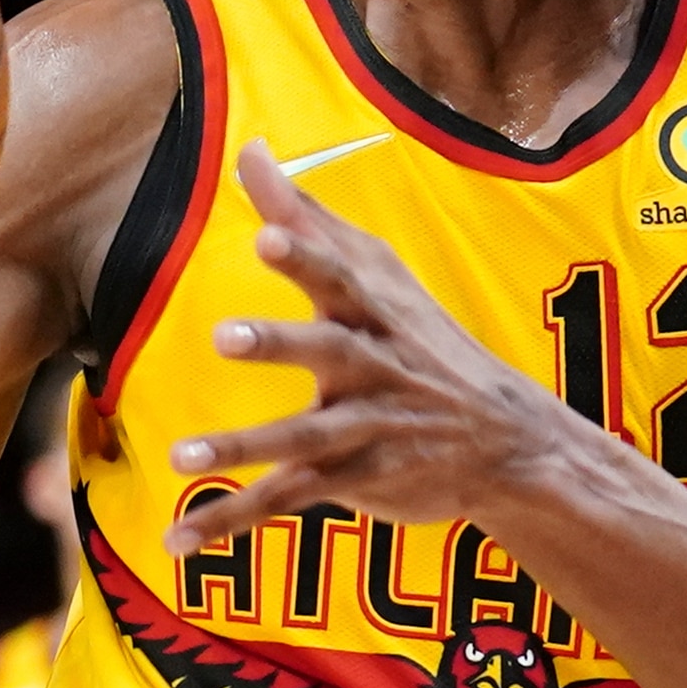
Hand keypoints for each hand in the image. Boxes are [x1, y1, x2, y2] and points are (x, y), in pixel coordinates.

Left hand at [161, 141, 576, 553]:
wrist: (507, 443)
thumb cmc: (423, 342)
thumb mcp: (377, 274)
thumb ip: (306, 216)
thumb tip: (250, 149)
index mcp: (376, 311)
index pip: (341, 276)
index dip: (306, 256)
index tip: (267, 236)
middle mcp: (375, 365)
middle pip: (328, 351)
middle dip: (280, 343)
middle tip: (224, 336)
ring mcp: (369, 426)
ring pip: (305, 437)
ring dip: (244, 446)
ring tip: (182, 454)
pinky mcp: (360, 480)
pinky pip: (290, 500)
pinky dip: (233, 520)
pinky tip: (179, 538)